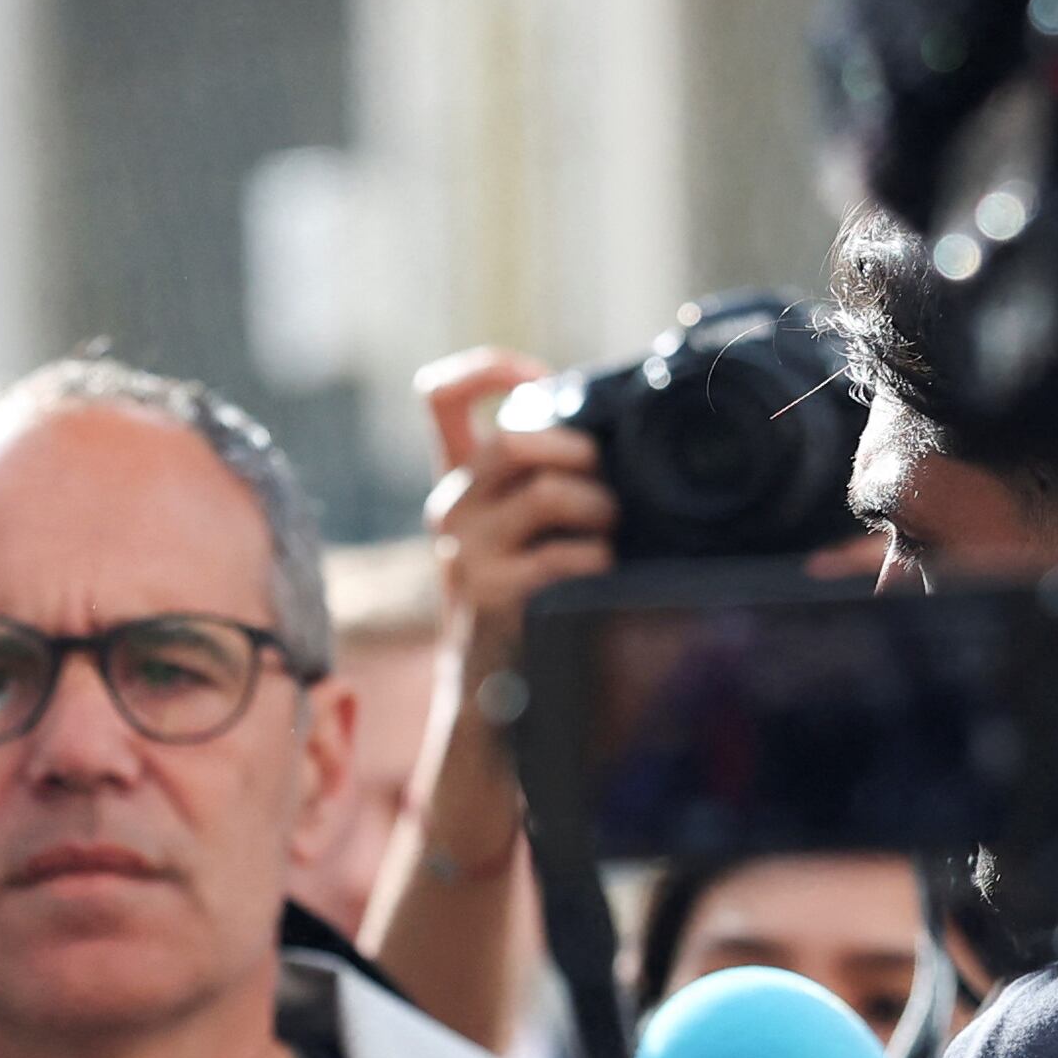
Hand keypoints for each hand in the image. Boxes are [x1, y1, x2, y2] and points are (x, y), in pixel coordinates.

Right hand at [409, 346, 615, 684]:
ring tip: (609, 536)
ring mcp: (464, 550)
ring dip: (600, 510)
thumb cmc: (530, 596)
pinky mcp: (487, 593)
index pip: (441, 396)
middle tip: (604, 484)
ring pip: (547, 493)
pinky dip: (599, 562)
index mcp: (460, 479)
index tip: (538, 380)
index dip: (490, 370)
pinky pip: (566, 556)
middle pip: (513, 437)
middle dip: (578, 452)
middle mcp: (451, 507)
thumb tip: (616, 432)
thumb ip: (546, 476)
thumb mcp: (525, 526)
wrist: (494, 688)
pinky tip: (599, 578)